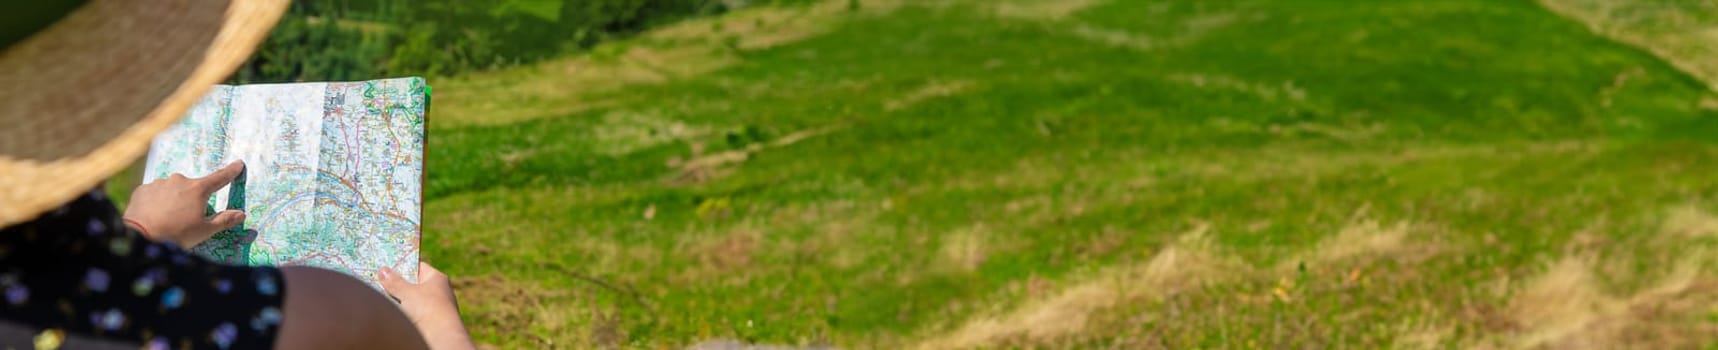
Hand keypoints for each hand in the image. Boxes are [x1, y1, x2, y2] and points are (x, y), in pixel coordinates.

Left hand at [123, 161, 245, 247]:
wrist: (139, 237)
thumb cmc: (176, 234)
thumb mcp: (204, 231)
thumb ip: (224, 220)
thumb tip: (241, 214)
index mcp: (198, 189)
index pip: (220, 178)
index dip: (231, 171)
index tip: (238, 163)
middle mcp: (179, 180)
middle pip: (192, 187)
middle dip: (192, 198)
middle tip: (187, 217)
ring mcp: (159, 183)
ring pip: (172, 189)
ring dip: (173, 199)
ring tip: (168, 219)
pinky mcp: (142, 190)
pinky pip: (155, 193)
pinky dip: (157, 202)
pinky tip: (154, 216)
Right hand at [379, 262, 473, 349]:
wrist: (441, 336)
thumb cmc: (427, 308)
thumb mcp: (407, 292)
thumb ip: (394, 282)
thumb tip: (383, 270)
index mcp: (437, 278)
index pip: (418, 267)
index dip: (402, 266)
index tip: (386, 266)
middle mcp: (438, 291)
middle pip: (414, 284)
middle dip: (397, 284)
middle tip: (378, 280)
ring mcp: (434, 306)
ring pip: (412, 299)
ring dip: (399, 299)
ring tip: (379, 294)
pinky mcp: (430, 321)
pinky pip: (413, 312)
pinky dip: (403, 311)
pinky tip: (391, 311)